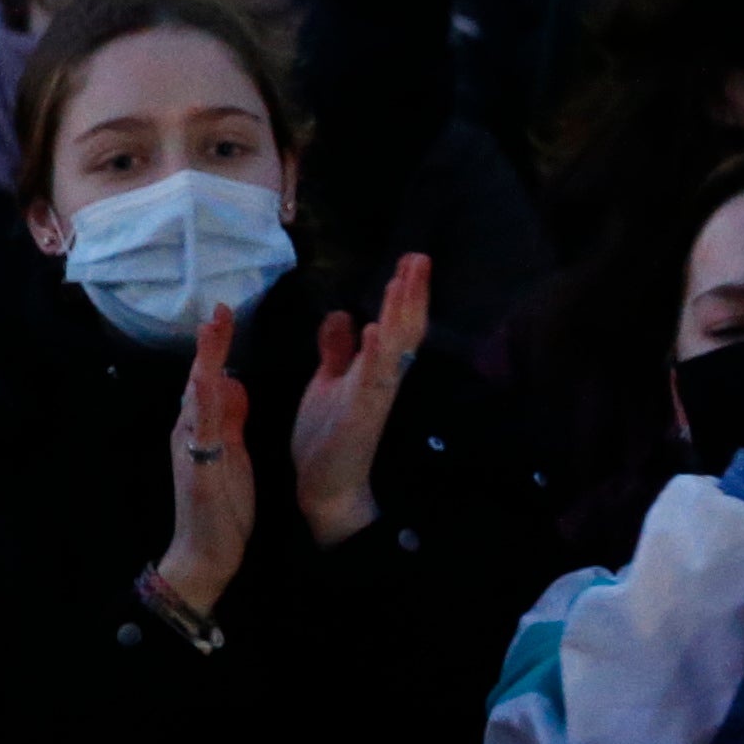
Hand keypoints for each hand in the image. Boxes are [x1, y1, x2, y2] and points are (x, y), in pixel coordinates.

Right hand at [152, 307, 257, 610]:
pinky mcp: (198, 467)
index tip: (226, 314)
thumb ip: (230, 417)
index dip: (217, 346)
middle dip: (210, 343)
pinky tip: (211, 380)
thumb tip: (233, 381)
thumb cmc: (221, 506)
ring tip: (213, 327)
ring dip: (205, 360)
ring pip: (196, 396)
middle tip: (220, 307)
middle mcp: (190, 431)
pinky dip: (207, 402)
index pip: (209, 378)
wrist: (205, 554)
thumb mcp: (232, 453)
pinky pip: (203, 429)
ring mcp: (191, 447)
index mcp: (202, 427)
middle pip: (199, 378)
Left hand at [293, 251, 428, 542]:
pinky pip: (372, 381)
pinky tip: (374, 329)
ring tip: (404, 280)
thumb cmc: (326, 439)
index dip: (404, 294)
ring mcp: (375, 397)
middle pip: (404, 329)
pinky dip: (375, 354)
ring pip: (395, 348)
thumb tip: (344, 314)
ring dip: (399, 313)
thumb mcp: (327, 383)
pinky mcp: (362, 416)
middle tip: (419, 257)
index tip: (410, 261)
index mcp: (372, 370)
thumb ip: (337, 351)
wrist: (324, 486)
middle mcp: (381, 380)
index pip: (395, 324)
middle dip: (411, 293)